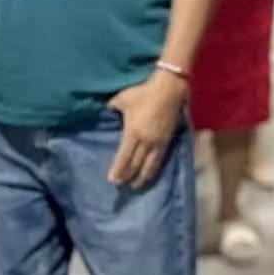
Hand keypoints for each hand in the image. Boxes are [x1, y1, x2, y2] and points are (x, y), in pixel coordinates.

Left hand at [106, 70, 187, 187]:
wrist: (169, 88)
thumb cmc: (143, 92)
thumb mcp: (122, 98)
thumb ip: (112, 107)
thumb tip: (104, 111)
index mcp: (133, 132)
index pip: (124, 157)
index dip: (118, 170)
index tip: (112, 180)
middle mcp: (145, 141)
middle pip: (136, 165)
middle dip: (128, 177)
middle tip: (121, 186)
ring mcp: (158, 143)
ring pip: (149, 166)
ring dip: (141, 178)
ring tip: (135, 186)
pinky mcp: (167, 141)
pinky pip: (160, 160)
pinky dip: (153, 170)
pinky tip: (150, 174)